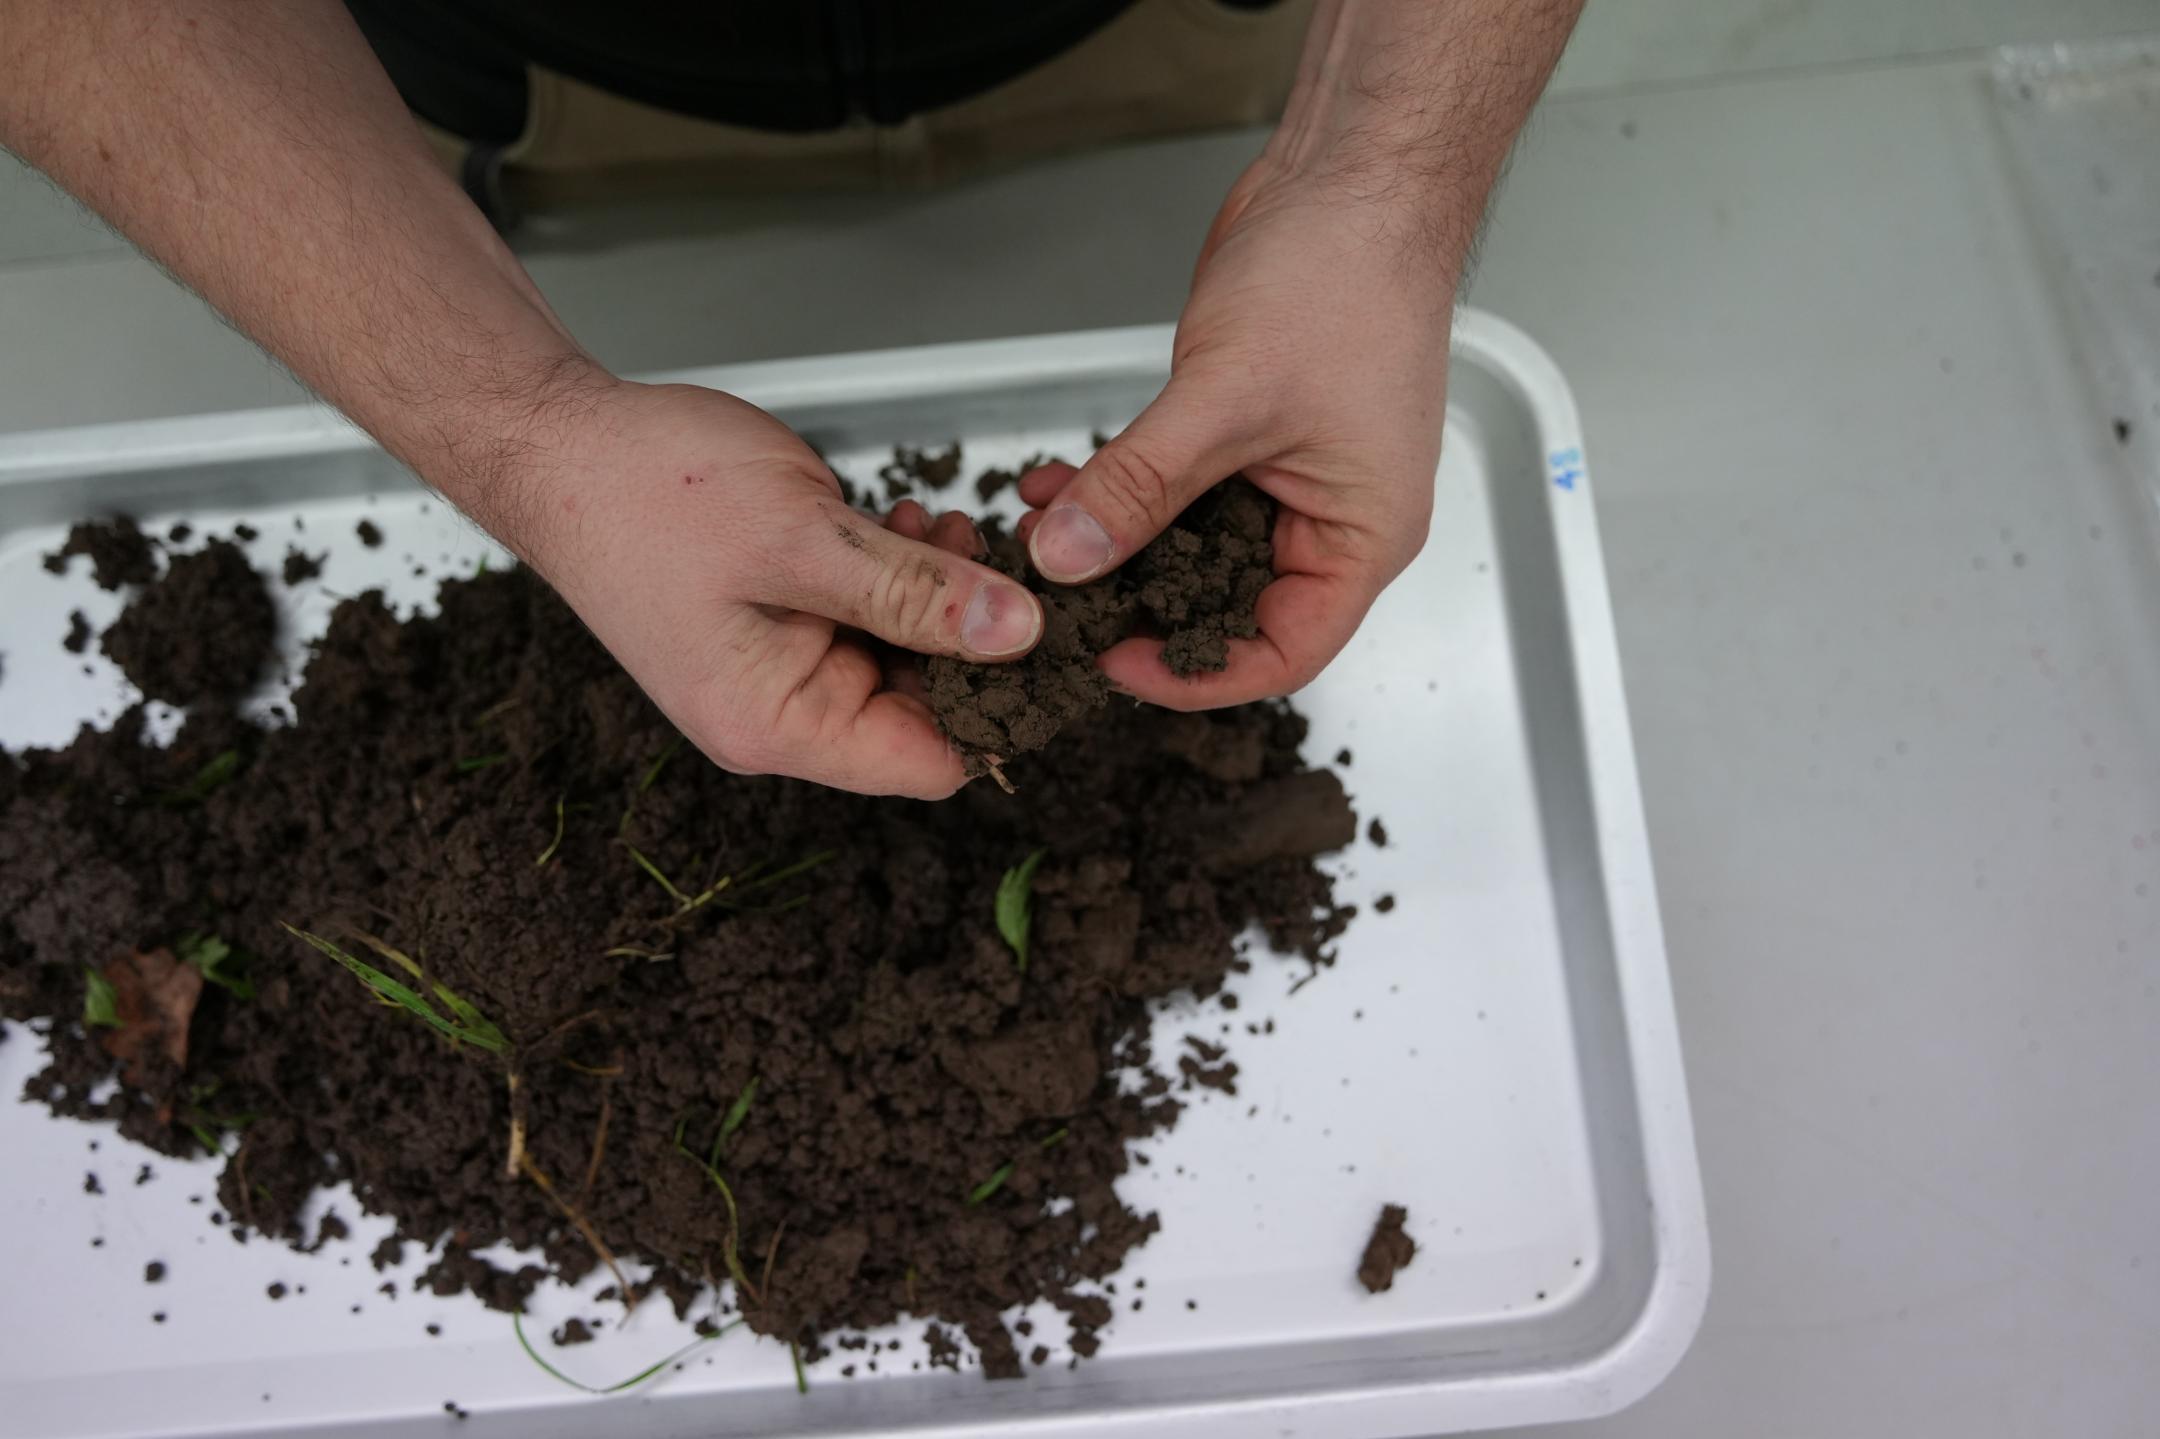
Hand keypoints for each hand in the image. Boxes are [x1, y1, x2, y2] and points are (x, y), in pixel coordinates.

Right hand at [504, 379, 1042, 798]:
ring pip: (905, 654)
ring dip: (941, 596)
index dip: (1000, 710)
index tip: (1050, 642)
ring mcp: (779, 667)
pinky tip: (909, 524)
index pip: (928, 762)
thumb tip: (1022, 635)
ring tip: (941, 528)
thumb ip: (915, 593)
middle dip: (972, 637)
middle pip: (924, 709)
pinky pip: (871, 616)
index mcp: (777, 725)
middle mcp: (780, 713)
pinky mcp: (783, 618)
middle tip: (996, 557)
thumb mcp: (802, 539)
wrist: (556, 441)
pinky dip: (903, 574)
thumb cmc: (646, 492)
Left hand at [1020, 154, 1455, 707]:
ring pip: (1191, 548)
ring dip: (1117, 543)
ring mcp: (1288, 478)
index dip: (1196, 673)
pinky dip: (1121, 490)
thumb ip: (1141, 486)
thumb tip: (1067, 557)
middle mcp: (1330, 521)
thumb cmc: (1343, 279)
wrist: (1353, 176)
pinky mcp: (1246, 437)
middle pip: (1230, 608)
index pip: (1282, 652)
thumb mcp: (1227, 399)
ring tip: (1041, 535)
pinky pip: (1177, 490)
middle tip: (1060, 606)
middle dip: (1140, 605)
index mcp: (1362, 538)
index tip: (1115, 662)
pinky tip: (1058, 483)